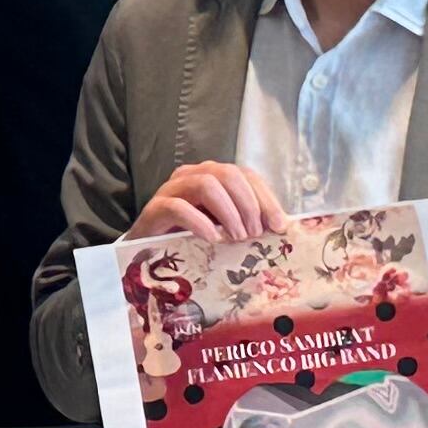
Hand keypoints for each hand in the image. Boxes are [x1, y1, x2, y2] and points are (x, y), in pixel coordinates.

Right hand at [131, 162, 289, 242]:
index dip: (265, 198)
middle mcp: (192, 176)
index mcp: (213, 177)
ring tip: (236, 237)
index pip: (246, 175)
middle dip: (248, 205)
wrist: (148, 252)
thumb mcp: (224, 228)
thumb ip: (247, 222)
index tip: (278, 225)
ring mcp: (171, 190)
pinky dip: (200, 222)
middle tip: (254, 234)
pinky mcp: (154, 208)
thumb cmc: (189, 239)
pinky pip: (178, 207)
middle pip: (228, 174)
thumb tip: (280, 227)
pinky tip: (212, 239)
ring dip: (228, 212)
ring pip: (206, 185)